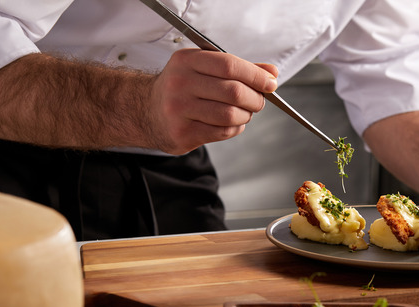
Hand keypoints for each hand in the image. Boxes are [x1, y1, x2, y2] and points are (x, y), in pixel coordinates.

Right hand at [148, 49, 278, 153]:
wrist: (146, 111)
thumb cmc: (183, 88)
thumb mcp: (204, 68)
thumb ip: (239, 69)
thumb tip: (271, 73)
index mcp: (187, 61)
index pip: (229, 65)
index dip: (256, 75)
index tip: (270, 83)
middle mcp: (180, 83)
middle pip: (233, 91)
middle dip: (255, 99)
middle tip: (259, 101)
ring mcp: (179, 110)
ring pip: (230, 114)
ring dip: (245, 115)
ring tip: (243, 113)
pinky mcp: (182, 133)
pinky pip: (222, 132)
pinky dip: (234, 128)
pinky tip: (231, 123)